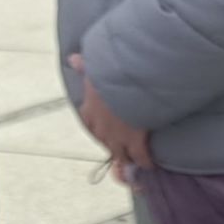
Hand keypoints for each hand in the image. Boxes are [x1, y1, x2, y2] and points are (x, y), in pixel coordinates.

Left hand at [69, 55, 153, 174]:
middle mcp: (100, 128)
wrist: (128, 83)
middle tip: (120, 148)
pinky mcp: (135, 142)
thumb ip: (85, 66)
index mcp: (89, 109)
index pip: (89, 124)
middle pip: (104, 143)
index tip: (102, 129)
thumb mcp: (95, 67)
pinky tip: (149, 164)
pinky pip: (140, 157)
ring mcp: (117, 138)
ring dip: (126, 158)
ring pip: (120, 155)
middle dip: (112, 145)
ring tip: (134, 161)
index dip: (97, 128)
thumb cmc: (111, 72)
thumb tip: (73, 59)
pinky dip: (145, 161)